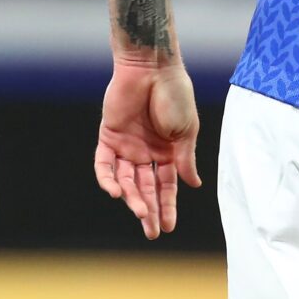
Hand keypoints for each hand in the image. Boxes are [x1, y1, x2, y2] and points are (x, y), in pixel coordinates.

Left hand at [94, 59, 202, 239]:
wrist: (152, 67)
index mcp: (168, 150)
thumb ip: (185, 159)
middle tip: (152, 231)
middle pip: (146, 188)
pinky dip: (108, 179)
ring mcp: (127, 145)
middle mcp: (146, 152)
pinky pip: (104, 164)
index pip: (167, 185)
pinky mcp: (108, 136)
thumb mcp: (186, 131)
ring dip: (132, 198)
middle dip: (150, 210)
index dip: (168, 205)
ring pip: (127, 180)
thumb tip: (194, 185)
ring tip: (141, 213)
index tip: (169, 226)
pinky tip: (116, 193)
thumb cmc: (175, 94)